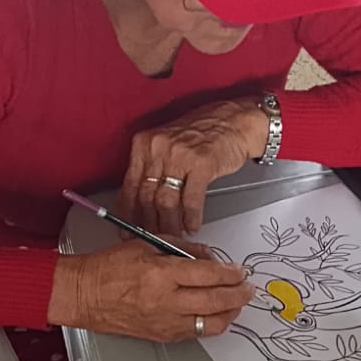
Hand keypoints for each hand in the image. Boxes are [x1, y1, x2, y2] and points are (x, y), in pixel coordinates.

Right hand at [47, 237, 253, 341]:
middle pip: (215, 300)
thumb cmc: (108, 268)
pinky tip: (217, 316)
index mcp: (160, 273)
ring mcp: (164, 322)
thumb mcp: (145, 245)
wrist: (83, 295)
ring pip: (210, 323)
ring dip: (230, 313)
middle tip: (248, 289)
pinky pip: (195, 333)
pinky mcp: (161, 336)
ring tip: (237, 303)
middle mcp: (165, 300)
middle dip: (238, 294)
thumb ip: (181, 249)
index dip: (230, 273)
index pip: (208, 274)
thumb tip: (209, 257)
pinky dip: (211, 324)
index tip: (240, 272)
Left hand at [118, 96, 268, 236]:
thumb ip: (151, 169)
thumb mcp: (167, 145)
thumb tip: (140, 205)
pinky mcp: (202, 164)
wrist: (234, 120)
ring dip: (170, 225)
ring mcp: (179, 155)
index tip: (126, 230)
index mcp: (144, 144)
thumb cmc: (202, 133)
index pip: (128, 186)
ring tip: (174, 237)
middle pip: (146, 197)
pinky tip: (192, 226)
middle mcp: (158, 148)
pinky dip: (191, 218)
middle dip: (149, 225)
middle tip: (153, 239)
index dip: (127, 214)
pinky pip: (191, 200)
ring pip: (166, 202)